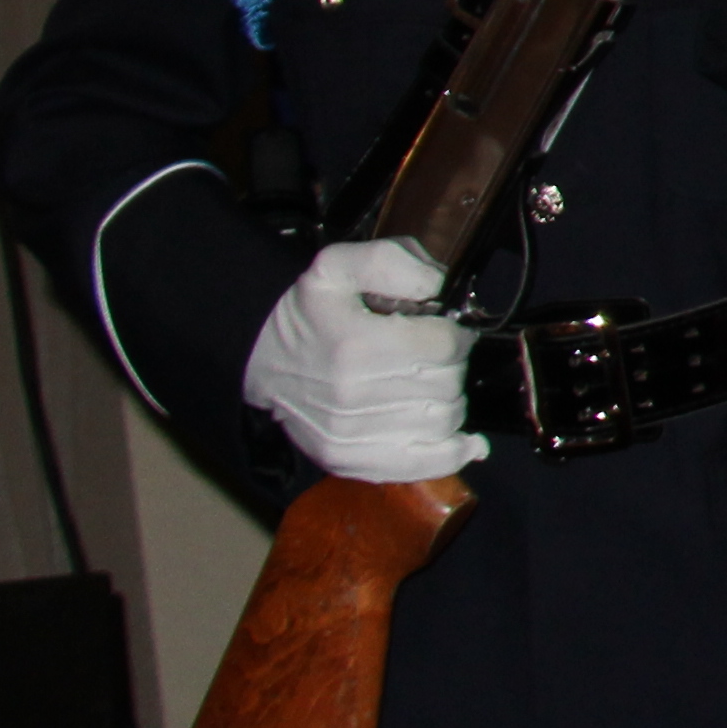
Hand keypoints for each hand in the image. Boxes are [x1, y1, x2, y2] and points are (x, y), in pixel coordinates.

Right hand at [241, 237, 484, 482]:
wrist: (259, 360)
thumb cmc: (309, 314)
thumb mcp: (337, 267)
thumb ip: (391, 262)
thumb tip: (438, 286)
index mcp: (355, 344)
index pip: (444, 346)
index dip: (455, 333)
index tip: (444, 330)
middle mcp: (353, 394)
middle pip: (446, 383)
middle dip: (451, 365)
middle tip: (434, 356)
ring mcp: (350, 433)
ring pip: (442, 421)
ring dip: (448, 401)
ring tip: (430, 385)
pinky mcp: (347, 460)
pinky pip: (420, 465)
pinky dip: (451, 454)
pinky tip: (467, 442)